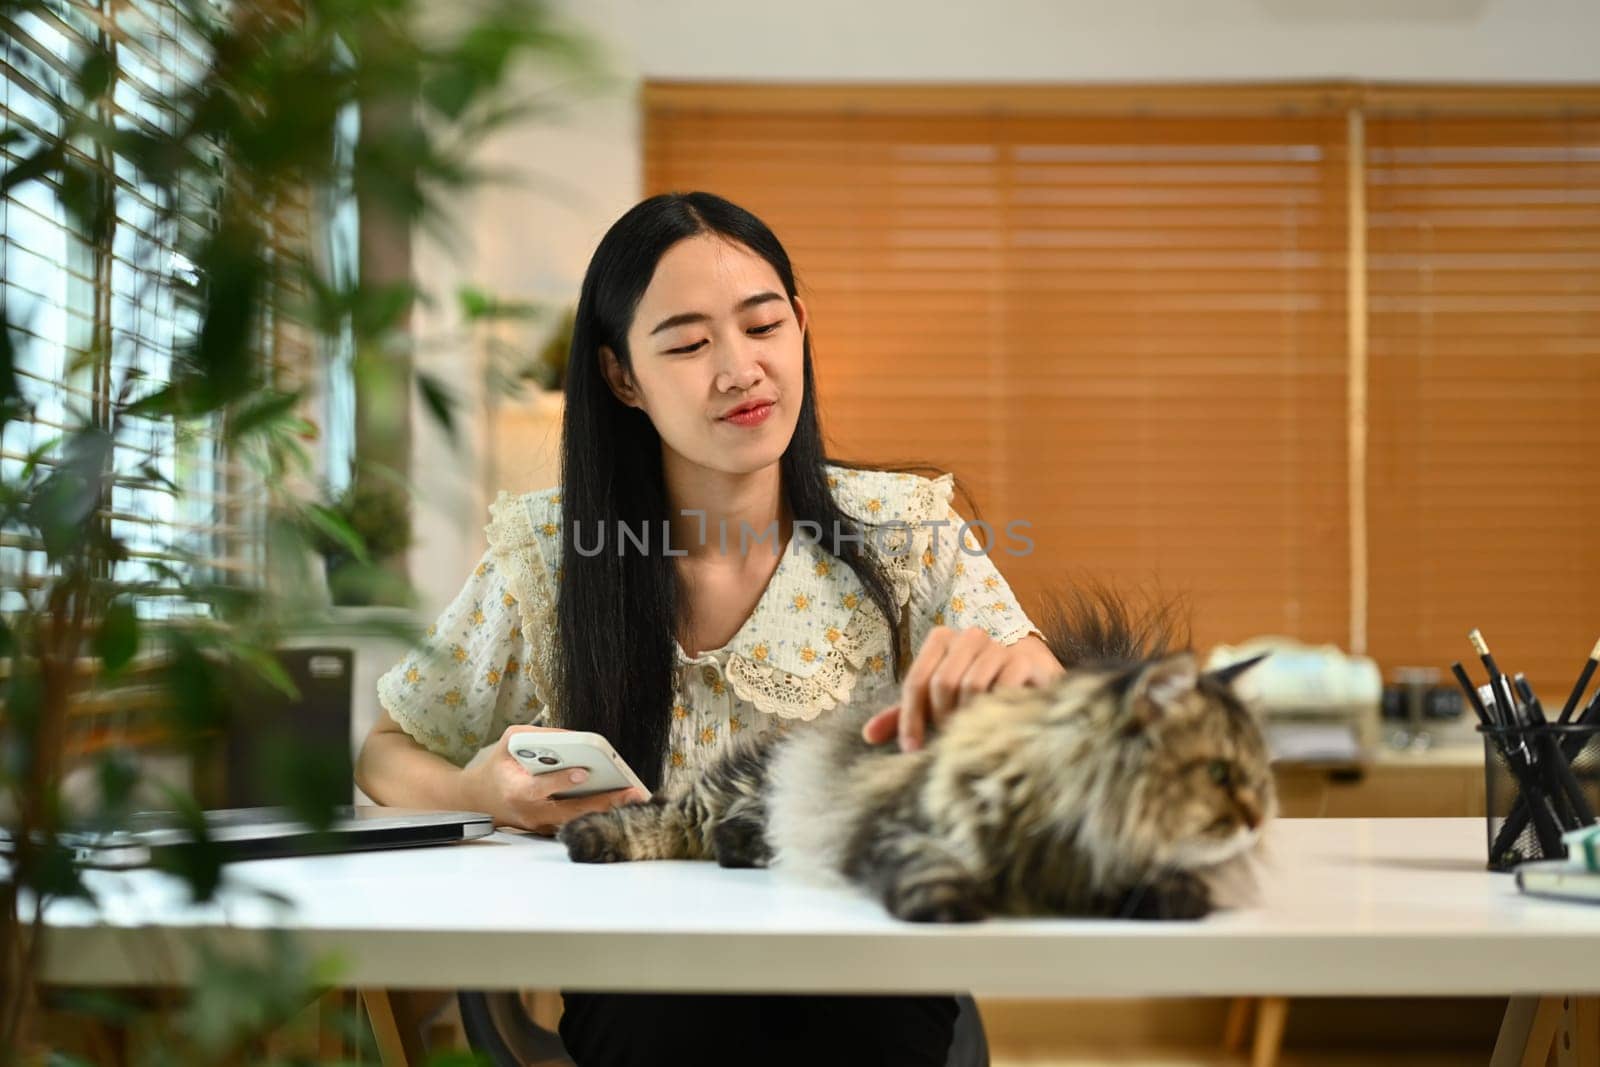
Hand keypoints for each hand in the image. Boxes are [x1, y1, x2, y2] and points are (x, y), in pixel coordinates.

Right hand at [459, 725, 650, 833]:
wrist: (478, 800)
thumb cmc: (498, 767)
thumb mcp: (509, 741)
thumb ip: (537, 735)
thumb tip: (573, 736)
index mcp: (515, 790)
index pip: (539, 788)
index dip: (561, 781)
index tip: (584, 772)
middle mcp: (529, 813)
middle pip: (569, 811)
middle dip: (602, 802)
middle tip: (629, 792)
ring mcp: (540, 825)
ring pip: (577, 821)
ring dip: (606, 811)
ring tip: (633, 799)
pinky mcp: (549, 829)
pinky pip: (576, 822)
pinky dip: (598, 814)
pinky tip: (621, 804)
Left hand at [861, 629, 1064, 751]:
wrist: (1028, 677)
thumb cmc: (974, 691)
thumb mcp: (936, 702)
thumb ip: (905, 714)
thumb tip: (868, 735)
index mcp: (941, 639)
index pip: (917, 679)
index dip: (910, 717)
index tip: (911, 749)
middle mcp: (969, 637)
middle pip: (943, 682)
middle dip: (941, 718)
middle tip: (946, 741)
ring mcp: (999, 647)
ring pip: (971, 684)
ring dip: (966, 716)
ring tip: (969, 735)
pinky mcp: (1024, 661)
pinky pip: (1003, 686)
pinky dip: (994, 710)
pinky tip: (994, 725)